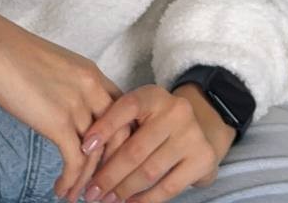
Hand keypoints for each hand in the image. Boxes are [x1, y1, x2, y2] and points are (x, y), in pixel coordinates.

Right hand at [0, 8, 126, 200]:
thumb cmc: (14, 53)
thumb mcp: (56, 66)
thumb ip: (72, 88)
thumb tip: (69, 113)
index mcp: (92, 73)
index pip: (123, 111)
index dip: (120, 138)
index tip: (109, 157)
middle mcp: (92, 88)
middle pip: (119, 135)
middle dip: (112, 165)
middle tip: (99, 183)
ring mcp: (77, 105)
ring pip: (96, 154)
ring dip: (88, 180)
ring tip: (77, 195)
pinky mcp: (58, 122)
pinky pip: (74, 162)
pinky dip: (71, 181)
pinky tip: (61, 189)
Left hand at [71, 82, 235, 201]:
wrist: (202, 126)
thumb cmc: (158, 121)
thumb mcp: (142, 111)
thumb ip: (120, 124)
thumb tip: (87, 152)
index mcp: (154, 95)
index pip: (126, 108)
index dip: (104, 127)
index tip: (84, 148)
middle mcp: (175, 111)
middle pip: (135, 149)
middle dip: (109, 174)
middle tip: (91, 191)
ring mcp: (192, 136)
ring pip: (149, 171)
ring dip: (124, 190)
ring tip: (107, 200)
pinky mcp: (203, 159)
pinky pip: (168, 187)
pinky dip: (146, 199)